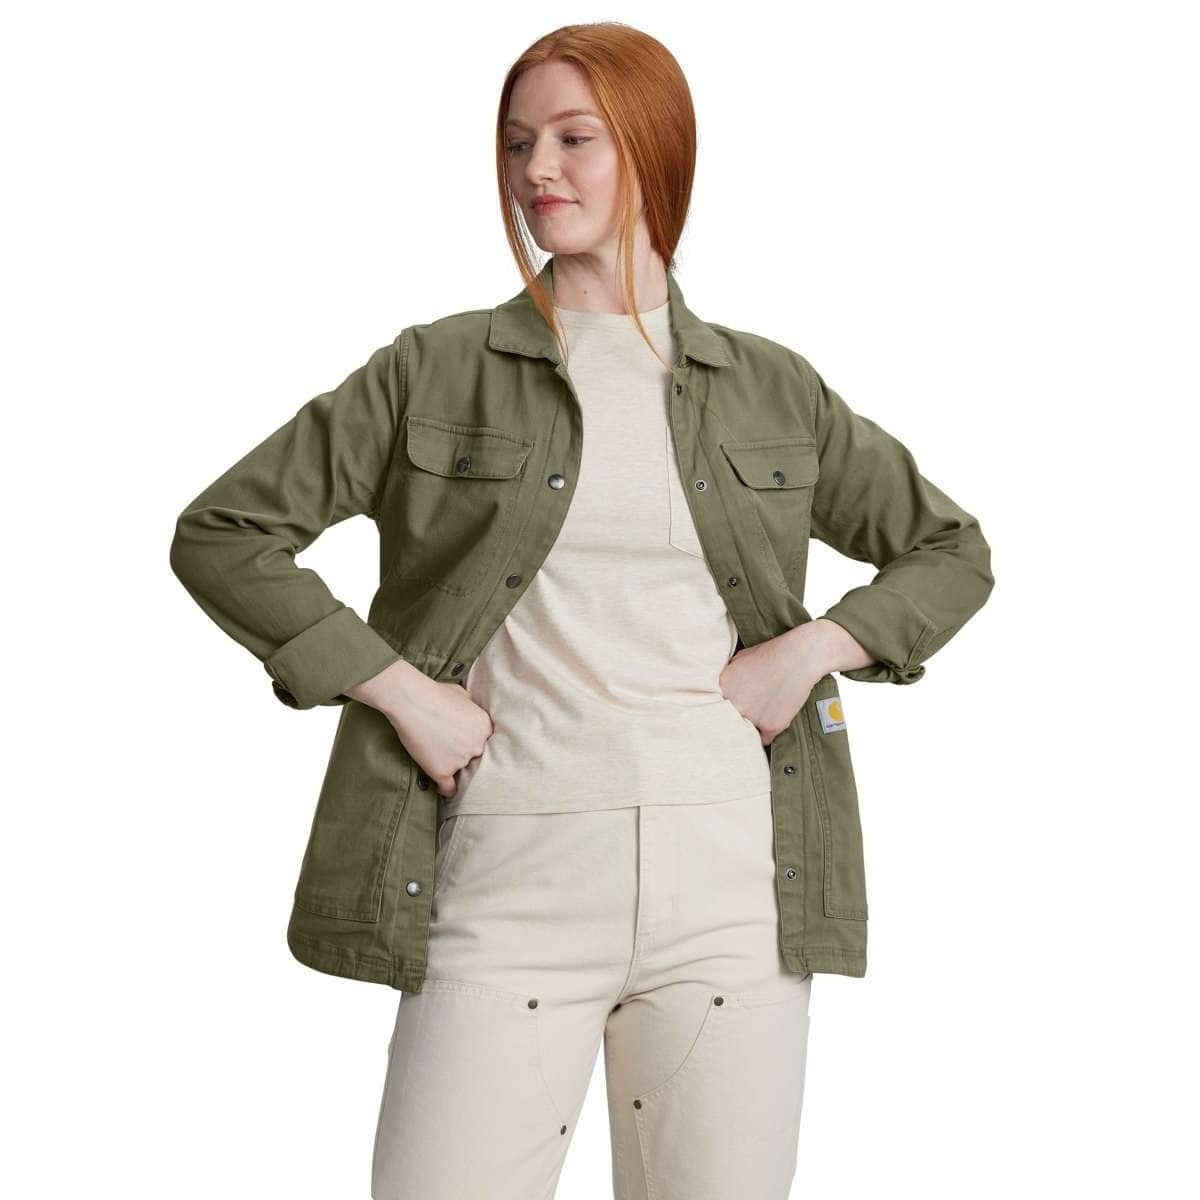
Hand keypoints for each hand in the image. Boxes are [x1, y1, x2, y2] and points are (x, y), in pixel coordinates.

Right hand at [346, 659, 492, 798]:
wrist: (410, 700)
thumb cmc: (433, 692)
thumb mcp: (463, 694)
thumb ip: (473, 709)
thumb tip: (473, 714)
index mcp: (485, 727)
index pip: (486, 745)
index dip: (473, 745)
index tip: (463, 746)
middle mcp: (477, 746)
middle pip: (475, 760)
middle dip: (464, 756)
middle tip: (448, 750)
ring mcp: (460, 760)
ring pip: (460, 772)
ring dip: (451, 768)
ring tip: (435, 755)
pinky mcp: (442, 771)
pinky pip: (448, 789)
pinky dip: (445, 790)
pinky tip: (441, 788)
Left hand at [719, 619, 871, 744]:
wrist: (798, 656)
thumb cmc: (770, 654)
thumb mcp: (738, 659)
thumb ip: (726, 678)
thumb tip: (720, 691)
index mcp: (723, 687)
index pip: (714, 709)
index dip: (723, 710)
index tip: (728, 712)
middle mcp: (734, 704)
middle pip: (728, 723)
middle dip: (736, 720)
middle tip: (747, 714)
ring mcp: (752, 716)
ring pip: (746, 732)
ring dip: (752, 728)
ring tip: (762, 715)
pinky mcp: (772, 725)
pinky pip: (764, 739)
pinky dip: (768, 734)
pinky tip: (772, 721)